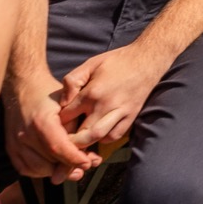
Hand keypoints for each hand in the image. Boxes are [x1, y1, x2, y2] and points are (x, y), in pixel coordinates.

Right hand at [4, 73, 101, 181]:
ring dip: (56, 170)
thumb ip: (77, 128)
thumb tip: (88, 154)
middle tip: (86, 163)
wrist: (25, 88)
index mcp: (41, 121)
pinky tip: (54, 164)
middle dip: (69, 166)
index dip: (74, 159)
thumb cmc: (51, 95)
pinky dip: (41, 170)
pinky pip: (26, 169)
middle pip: (49, 162)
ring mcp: (15, 143)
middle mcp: (25, 134)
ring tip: (71, 164)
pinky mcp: (10, 149)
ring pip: (38, 169)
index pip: (58, 147)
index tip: (88, 163)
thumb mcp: (70, 105)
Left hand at [57, 40, 172, 148]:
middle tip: (62, 141)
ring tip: (77, 142)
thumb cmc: (116, 61)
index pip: (67, 116)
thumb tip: (62, 102)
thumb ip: (72, 80)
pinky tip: (97, 134)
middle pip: (80, 134)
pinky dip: (103, 139)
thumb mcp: (90, 64)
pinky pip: (114, 136)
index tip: (56, 123)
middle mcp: (105, 105)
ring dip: (85, 143)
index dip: (58, 122)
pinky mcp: (130, 116)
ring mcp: (119, 112)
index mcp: (92, 92)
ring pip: (97, 138)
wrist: (147, 59)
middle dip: (68, 140)